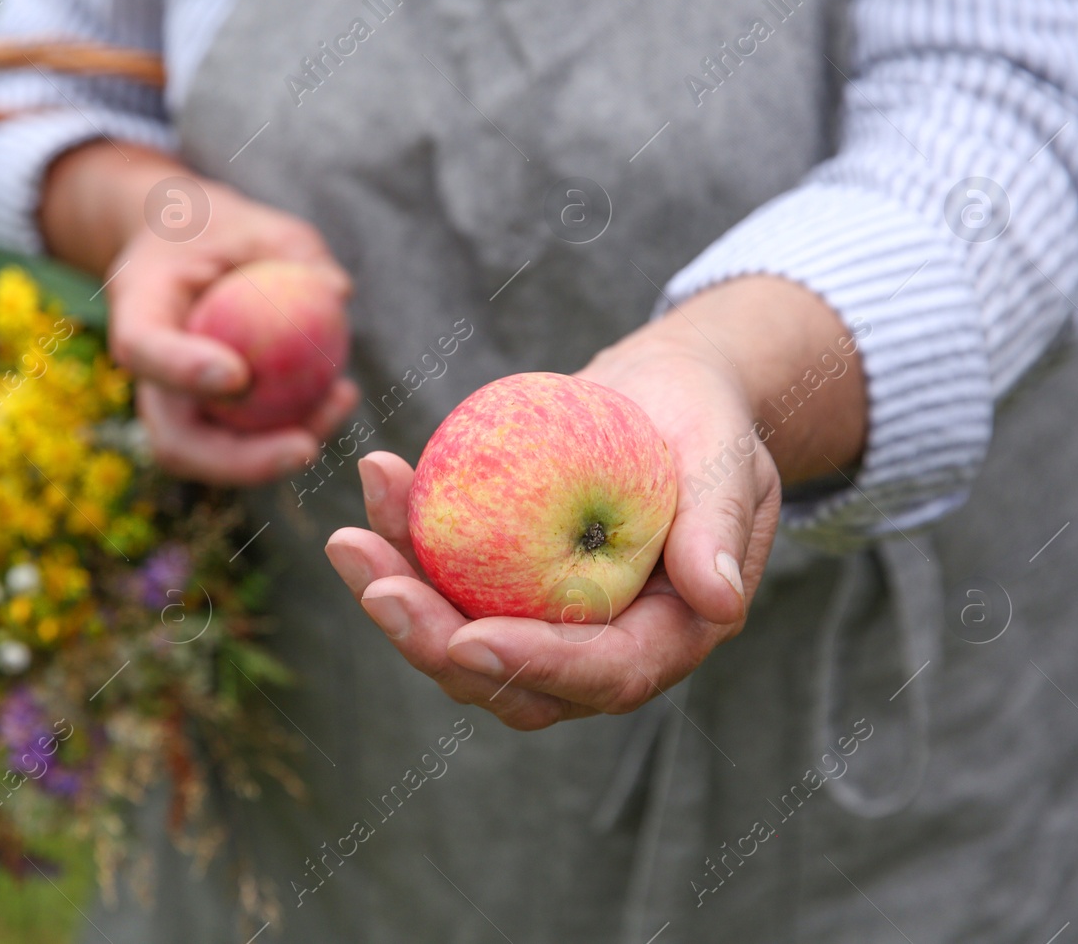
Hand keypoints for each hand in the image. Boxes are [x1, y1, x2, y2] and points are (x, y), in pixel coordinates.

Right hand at [39, 141, 359, 485]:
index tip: (238, 376)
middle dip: (239, 462)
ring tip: (342, 400)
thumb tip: (338, 294)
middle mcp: (148, 376)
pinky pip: (247, 445)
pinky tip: (343, 395)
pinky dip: (295, 431)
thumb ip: (294, 251)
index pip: (144, 350)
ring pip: (215, 459)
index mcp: (138, 308)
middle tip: (306, 448)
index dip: (182, 371)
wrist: (186, 252)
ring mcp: (175, 408)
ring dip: (281, 453)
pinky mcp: (208, 423)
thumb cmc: (222, 231)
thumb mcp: (257, 223)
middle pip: (175, 442)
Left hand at [324, 276, 863, 729]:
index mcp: (666, 636)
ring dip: (397, 597)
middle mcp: (598, 647)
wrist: (664, 397)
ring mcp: (542, 621)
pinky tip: (379, 481)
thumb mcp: (728, 461)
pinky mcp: (500, 583)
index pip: (602, 672)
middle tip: (376, 589)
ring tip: (349, 539)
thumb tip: (720, 601)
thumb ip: (718, 530)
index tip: (470, 640)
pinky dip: (401, 540)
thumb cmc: (706, 425)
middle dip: (434, 645)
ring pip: (459, 639)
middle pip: (509, 679)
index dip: (535, 665)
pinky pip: (441, 579)